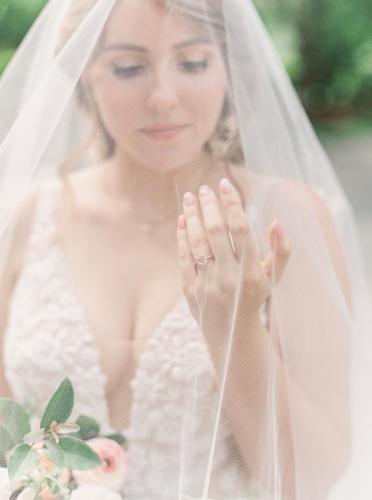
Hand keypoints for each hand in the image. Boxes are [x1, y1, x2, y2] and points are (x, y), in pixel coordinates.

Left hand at [177, 177, 290, 332]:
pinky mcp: (191, 291)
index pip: (240, 229)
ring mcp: (208, 284)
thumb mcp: (274, 278)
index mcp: (252, 272)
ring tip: (189, 197)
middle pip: (216, 231)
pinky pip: (184, 258)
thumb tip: (277, 222)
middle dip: (209, 205)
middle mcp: (229, 277)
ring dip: (192, 216)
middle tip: (203, 188)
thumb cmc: (256, 299)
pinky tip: (183, 220)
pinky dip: (182, 237)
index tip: (225, 184)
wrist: (233, 335)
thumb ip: (281, 251)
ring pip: (197, 242)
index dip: (232, 203)